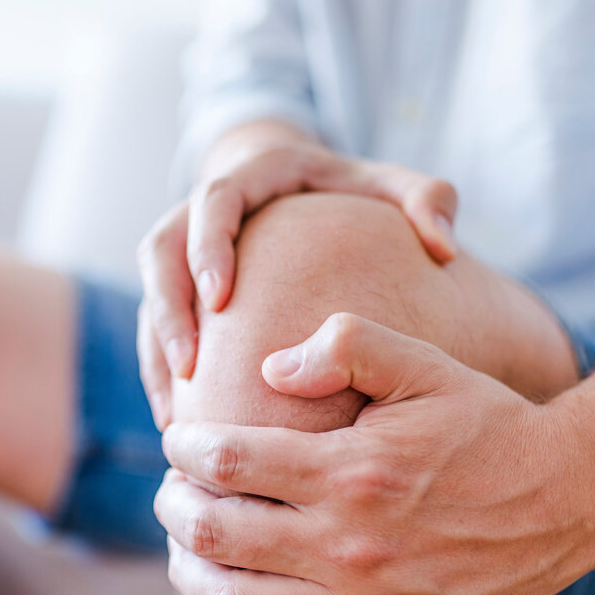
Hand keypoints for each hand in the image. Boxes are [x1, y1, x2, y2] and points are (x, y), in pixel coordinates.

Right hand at [136, 141, 459, 429]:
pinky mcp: (177, 285)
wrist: (297, 185)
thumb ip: (426, 201)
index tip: (221, 298)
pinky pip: (155, 326)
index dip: (209, 248)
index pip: (214, 201)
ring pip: (151, 295)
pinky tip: (177, 418)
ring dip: (157, 351)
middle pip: (161, 250)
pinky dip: (160, 370)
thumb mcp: (389, 185)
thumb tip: (444, 246)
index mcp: (251, 176)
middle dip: (169, 308)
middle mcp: (203, 208)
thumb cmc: (350, 191)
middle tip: (191, 364)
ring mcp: (184, 248)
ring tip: (175, 410)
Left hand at [155, 313, 594, 594]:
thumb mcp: (424, 364)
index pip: (227, 461)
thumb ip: (344, 346)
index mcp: (352, 471)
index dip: (186, 446)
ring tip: (184, 551)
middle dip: (173, 508)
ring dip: (191, 576)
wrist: (570, 498)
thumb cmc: (488, 425)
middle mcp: (353, 546)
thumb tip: (269, 370)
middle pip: (216, 534)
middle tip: (170, 492)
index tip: (179, 439)